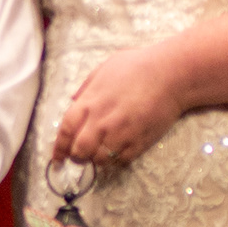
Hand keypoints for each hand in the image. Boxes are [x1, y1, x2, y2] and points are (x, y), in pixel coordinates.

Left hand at [50, 45, 187, 166]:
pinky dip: (117, 159)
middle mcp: (102, 121)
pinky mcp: (139, 142)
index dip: (58, 148)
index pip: (65, 131)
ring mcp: (121, 134)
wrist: (171, 74)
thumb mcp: (104, 69)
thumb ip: (86, 87)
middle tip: (80, 157)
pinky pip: (121, 160)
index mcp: (90, 102)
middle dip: (76, 157)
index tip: (57, 158)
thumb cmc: (138, 66)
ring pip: (100, 159)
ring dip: (97, 159)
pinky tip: (120, 149)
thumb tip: (74, 101)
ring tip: (102, 150)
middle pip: (80, 151)